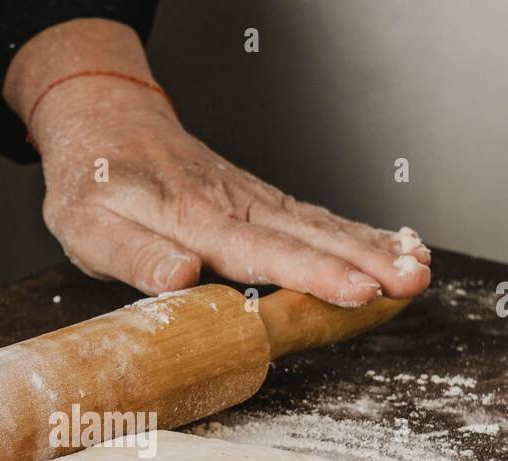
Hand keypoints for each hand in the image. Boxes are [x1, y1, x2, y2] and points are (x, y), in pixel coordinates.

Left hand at [6, 20, 431, 303]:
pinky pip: (315, 217)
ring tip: (419, 272)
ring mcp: (252, 200)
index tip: (356, 290)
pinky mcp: (260, 201)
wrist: (105, 123)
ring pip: (320, 224)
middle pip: (306, 237)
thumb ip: (132, 255)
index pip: (261, 252)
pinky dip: (358, 233)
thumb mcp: (87, 227)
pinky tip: (392, 248)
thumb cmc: (93, 184)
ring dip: (373, 248)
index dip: (313, 274)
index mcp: (189, 218)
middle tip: (412, 284)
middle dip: (364, 263)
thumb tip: (180, 278)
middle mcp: (232, 206)